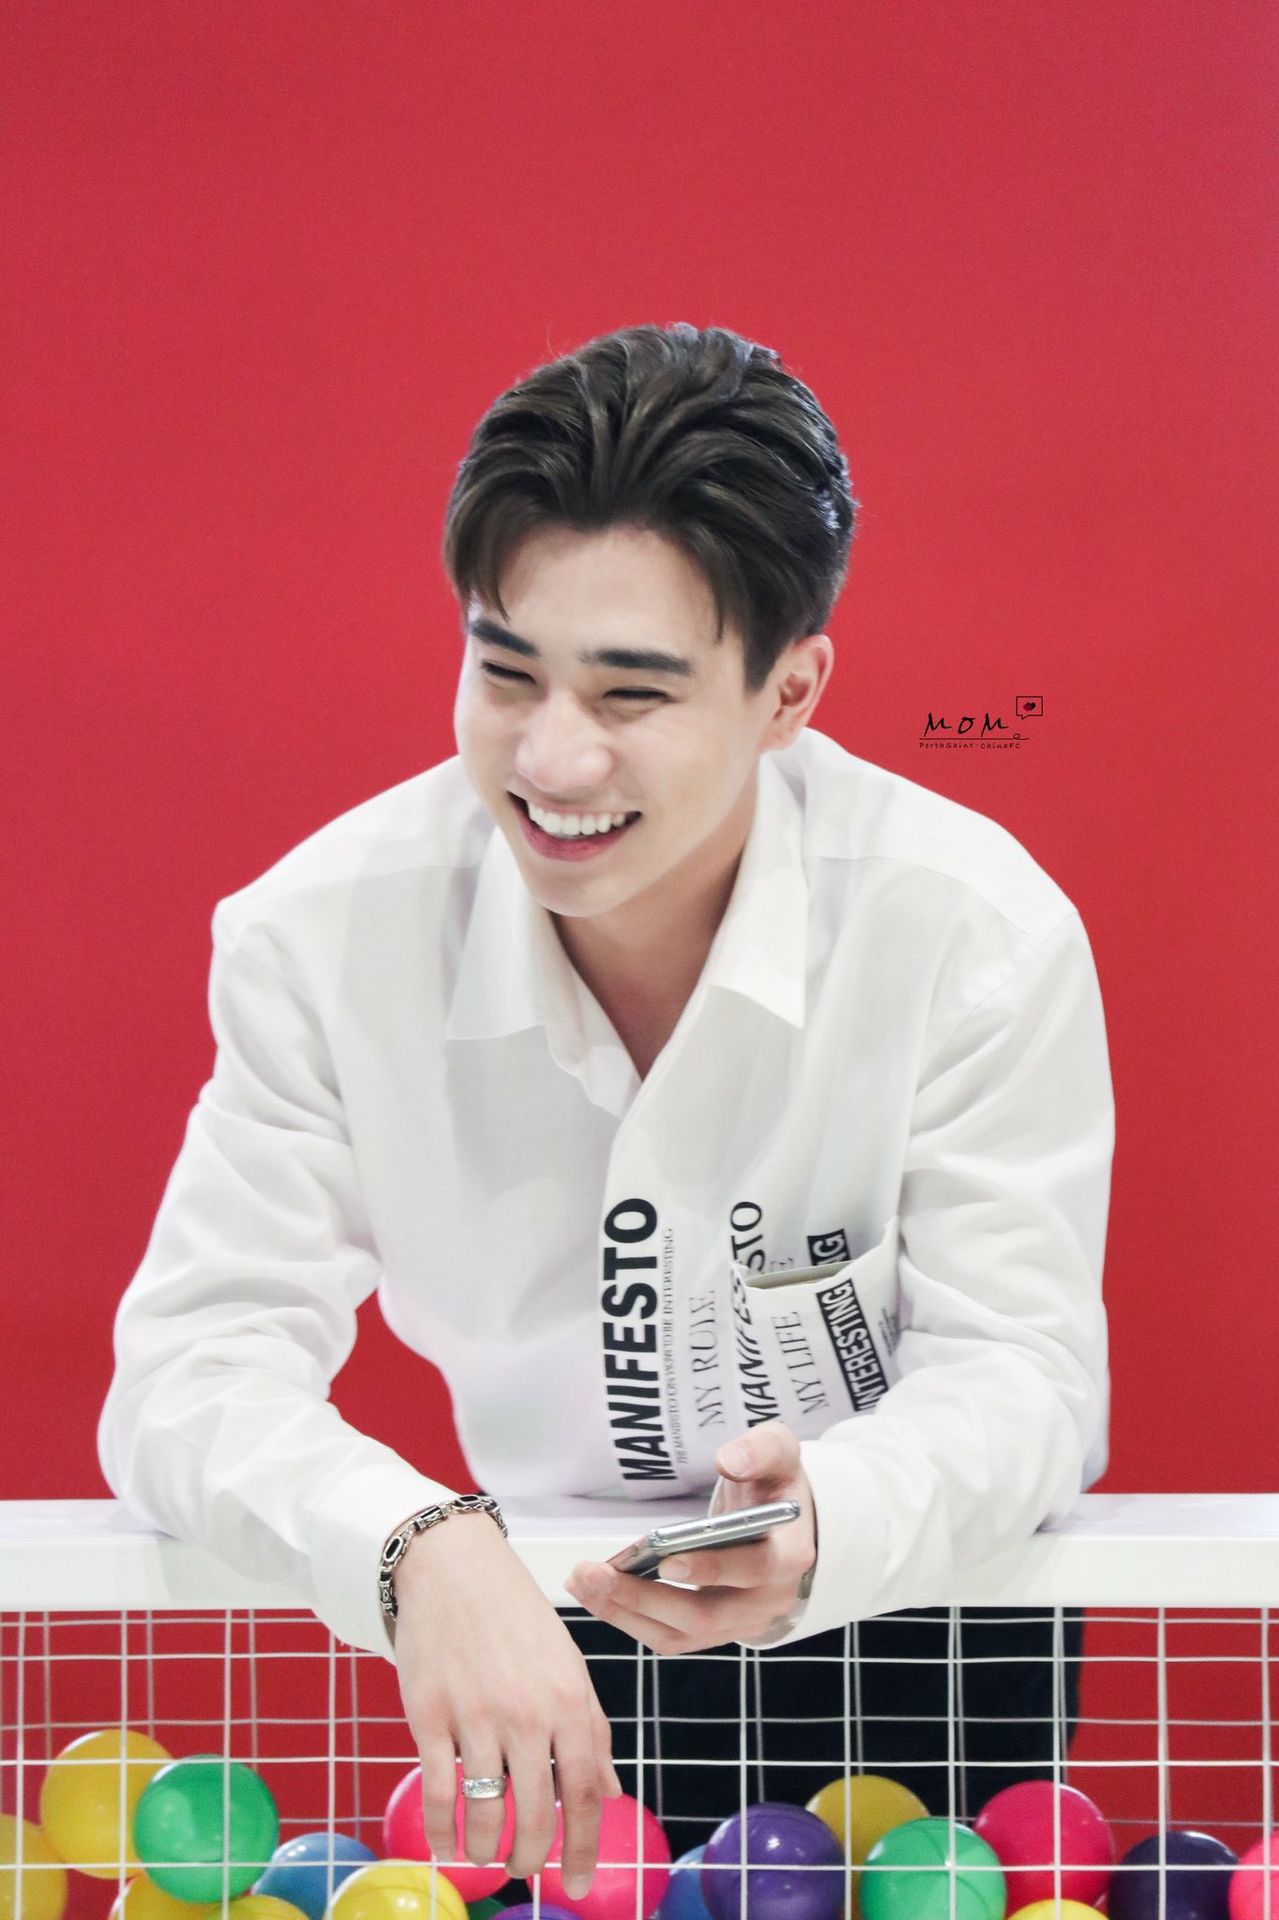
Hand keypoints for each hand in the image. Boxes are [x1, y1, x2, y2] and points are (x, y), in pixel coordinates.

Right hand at [391, 1514, 623, 1895]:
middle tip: (525, 1870)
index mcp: (570, 1700)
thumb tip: (611, 1792)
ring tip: (484, 1853)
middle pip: (537, 1813)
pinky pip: (438, 1791)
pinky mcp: (429, 1714)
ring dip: (484, 1847)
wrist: (455, 1567)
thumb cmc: (518, 1618)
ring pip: (486, 1811)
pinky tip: (445, 1845)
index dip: (585, 1847)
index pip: (587, 1791)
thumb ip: (591, 1729)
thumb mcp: (568, 1665)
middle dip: (532, 1857)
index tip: (581, 1886)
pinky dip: (442, 1830)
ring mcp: (476, 1715)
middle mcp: (527, 1712)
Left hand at [563, 1418, 817, 1653]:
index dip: (711, 1568)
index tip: (666, 1557)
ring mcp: (740, 1622)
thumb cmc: (776, 1484)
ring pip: (680, 1633)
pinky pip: (669, 1634)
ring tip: (581, 1581)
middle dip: (645, 1598)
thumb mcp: (780, 1452)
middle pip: (705, 1615)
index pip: (755, 1569)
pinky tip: (594, 1591)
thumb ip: (761, 1449)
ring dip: (626, 1613)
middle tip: (594, 1574)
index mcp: (790, 1554)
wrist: (784, 1525)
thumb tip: (729, 1459)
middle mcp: (768, 1600)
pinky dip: (629, 1617)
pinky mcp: (714, 1630)